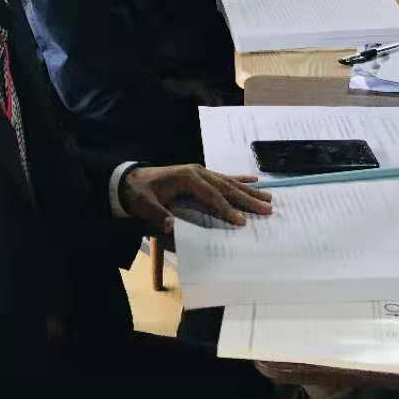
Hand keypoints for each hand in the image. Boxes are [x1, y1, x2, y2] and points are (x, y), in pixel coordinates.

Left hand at [119, 164, 272, 236]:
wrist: (129, 180)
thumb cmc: (138, 194)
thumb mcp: (144, 205)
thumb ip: (157, 215)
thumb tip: (170, 226)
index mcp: (186, 178)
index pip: (211, 195)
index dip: (226, 208)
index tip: (241, 221)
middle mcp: (197, 172)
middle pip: (226, 187)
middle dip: (247, 199)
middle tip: (267, 209)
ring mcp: (200, 171)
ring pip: (229, 182)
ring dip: (249, 190)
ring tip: (268, 198)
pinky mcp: (200, 175)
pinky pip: (224, 177)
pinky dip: (239, 179)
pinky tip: (254, 180)